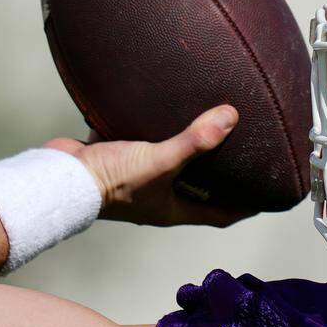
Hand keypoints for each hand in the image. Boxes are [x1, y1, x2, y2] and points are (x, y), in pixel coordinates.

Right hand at [43, 104, 253, 226]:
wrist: (59, 177)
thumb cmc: (109, 182)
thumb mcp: (160, 161)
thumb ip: (194, 142)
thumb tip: (229, 119)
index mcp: (174, 209)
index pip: (221, 215)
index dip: (245, 207)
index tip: (267, 196)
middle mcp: (159, 198)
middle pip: (200, 190)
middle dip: (221, 176)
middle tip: (244, 155)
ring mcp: (139, 180)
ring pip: (173, 166)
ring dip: (190, 151)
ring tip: (209, 128)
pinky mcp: (120, 160)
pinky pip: (145, 145)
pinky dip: (156, 132)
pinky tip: (165, 111)